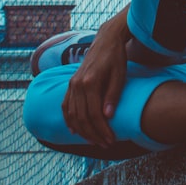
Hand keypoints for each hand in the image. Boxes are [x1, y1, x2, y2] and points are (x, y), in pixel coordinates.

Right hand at [61, 20, 127, 147]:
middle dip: (93, 134)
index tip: (111, 140)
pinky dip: (69, 120)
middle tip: (105, 144)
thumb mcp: (120, 75)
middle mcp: (77, 84)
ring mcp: (72, 84)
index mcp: (90, 82)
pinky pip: (65, 106)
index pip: (94, 114)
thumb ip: (113, 95)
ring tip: (94, 141)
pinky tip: (74, 131)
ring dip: (82, 131)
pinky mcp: (70, 84)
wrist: (106, 40)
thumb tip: (107, 117)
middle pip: (82, 117)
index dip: (102, 130)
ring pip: (73, 114)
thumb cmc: (116, 57)